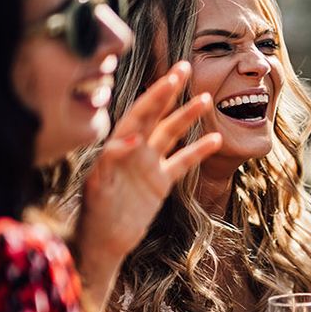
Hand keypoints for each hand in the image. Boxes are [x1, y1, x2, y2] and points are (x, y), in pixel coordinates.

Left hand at [75, 61, 220, 289]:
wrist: (104, 243)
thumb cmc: (95, 215)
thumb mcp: (99, 188)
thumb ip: (112, 161)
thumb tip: (130, 139)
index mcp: (118, 148)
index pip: (139, 115)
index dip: (154, 97)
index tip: (170, 80)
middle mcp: (134, 151)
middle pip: (155, 115)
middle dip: (169, 92)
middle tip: (185, 68)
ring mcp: (148, 165)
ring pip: (171, 134)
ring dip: (187, 116)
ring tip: (206, 99)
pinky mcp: (160, 182)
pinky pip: (182, 163)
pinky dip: (198, 151)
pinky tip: (215, 139)